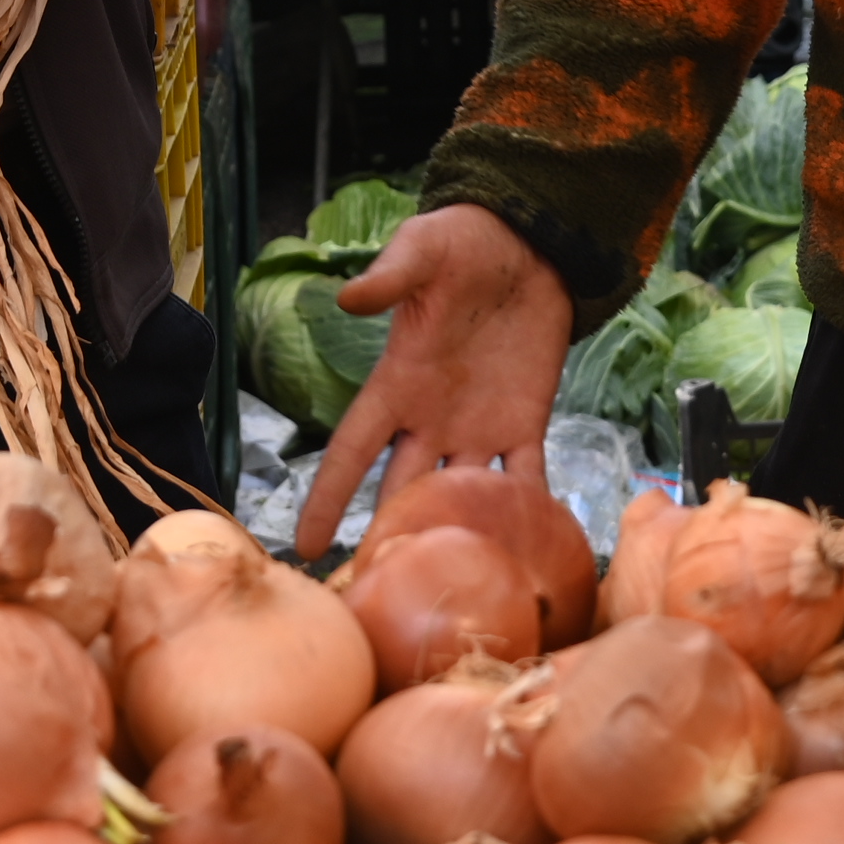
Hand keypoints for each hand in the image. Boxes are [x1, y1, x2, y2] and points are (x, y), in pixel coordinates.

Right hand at [296, 205, 573, 561]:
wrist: (528, 243)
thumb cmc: (463, 243)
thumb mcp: (423, 250)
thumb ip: (391, 277)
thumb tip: (348, 295)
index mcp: (397, 386)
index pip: (351, 451)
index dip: (328, 497)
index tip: (307, 548)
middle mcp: (431, 420)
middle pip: (401, 493)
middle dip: (388, 541)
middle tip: (377, 600)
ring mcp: (479, 428)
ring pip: (460, 499)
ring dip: (456, 538)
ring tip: (454, 594)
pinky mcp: (526, 423)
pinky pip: (527, 479)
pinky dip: (531, 513)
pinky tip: (535, 555)